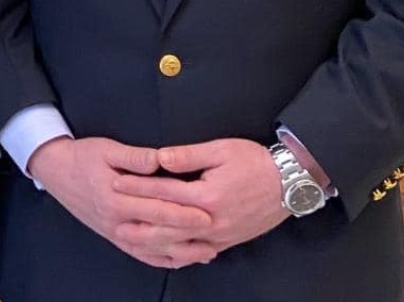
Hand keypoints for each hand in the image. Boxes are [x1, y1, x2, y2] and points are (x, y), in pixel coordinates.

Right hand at [29, 136, 216, 267]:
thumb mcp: (106, 148)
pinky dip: (163, 260)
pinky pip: (141, 255)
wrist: (55, 171)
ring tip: (208, 251)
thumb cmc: (82, 157)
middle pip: (158, 232)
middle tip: (216, 233)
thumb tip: (159, 160)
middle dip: (189, 234)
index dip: (182, 212)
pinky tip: (181, 260)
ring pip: (152, 250)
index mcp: (114, 197)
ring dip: (181, 252)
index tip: (206, 212)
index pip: (155, 208)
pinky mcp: (114, 237)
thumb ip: (134, 156)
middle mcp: (115, 221)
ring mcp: (114, 233)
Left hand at [114, 138, 286, 254]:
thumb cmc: (256, 162)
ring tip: (128, 236)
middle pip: (166, 224)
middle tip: (111, 216)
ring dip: (152, 241)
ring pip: (180, 243)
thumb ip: (188, 156)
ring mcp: (220, 234)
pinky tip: (162, 251)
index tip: (115, 181)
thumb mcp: (222, 150)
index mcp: (208, 195)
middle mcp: (212, 220)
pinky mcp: (228, 241)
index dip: (137, 186)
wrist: (291, 183)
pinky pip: (197, 252)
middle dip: (137, 219)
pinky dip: (177, 253)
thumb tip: (160, 158)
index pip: (163, 191)